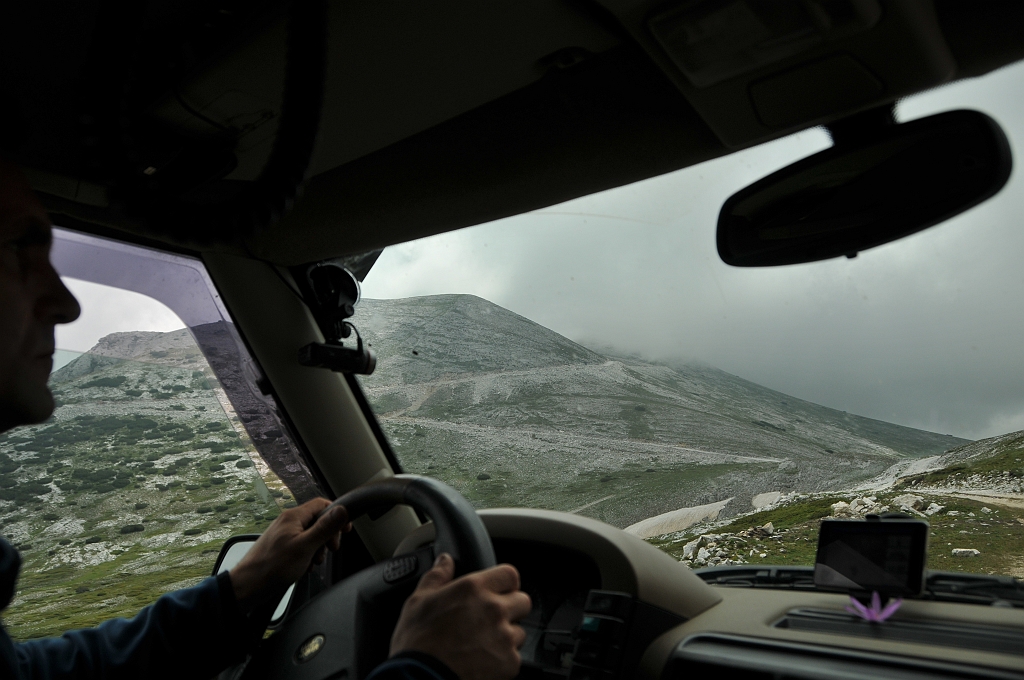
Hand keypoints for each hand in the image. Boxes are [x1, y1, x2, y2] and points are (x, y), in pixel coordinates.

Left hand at [229, 498, 350, 608]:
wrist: (248, 586)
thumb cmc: (272, 567)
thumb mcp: (305, 547)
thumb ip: (325, 528)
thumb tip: (342, 510)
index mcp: (293, 517)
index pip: (322, 504)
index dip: (337, 515)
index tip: (345, 529)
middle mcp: (288, 522)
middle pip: (317, 520)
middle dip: (327, 535)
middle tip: (331, 549)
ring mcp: (284, 534)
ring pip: (310, 534)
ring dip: (317, 547)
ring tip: (313, 561)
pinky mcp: (281, 546)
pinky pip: (301, 544)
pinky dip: (307, 554)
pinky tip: (304, 566)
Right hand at [390, 553, 531, 679]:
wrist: (420, 678)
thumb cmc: (417, 643)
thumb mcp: (418, 601)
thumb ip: (436, 576)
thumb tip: (445, 560)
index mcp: (473, 589)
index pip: (510, 575)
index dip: (505, 582)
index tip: (498, 590)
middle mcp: (494, 609)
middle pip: (522, 601)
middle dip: (511, 608)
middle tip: (491, 619)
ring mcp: (504, 637)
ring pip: (519, 631)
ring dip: (507, 636)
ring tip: (483, 644)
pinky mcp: (509, 663)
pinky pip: (515, 657)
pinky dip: (503, 660)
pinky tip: (483, 661)